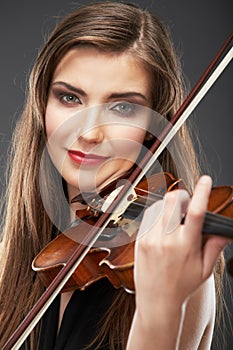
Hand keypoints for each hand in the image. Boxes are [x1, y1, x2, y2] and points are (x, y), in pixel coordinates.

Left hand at [133, 175, 228, 324]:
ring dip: (168, 207)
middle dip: (181, 196)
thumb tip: (223, 230)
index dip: (202, 192)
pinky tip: (162, 230)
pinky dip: (157, 217)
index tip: (206, 180)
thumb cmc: (182, 286)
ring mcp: (150, 238)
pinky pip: (149, 217)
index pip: (196, 212)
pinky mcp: (140, 240)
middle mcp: (167, 239)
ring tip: (173, 222)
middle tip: (186, 205)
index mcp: (187, 245)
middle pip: (172, 200)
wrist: (157, 302)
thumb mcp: (204, 269)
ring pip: (159, 206)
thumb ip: (214, 246)